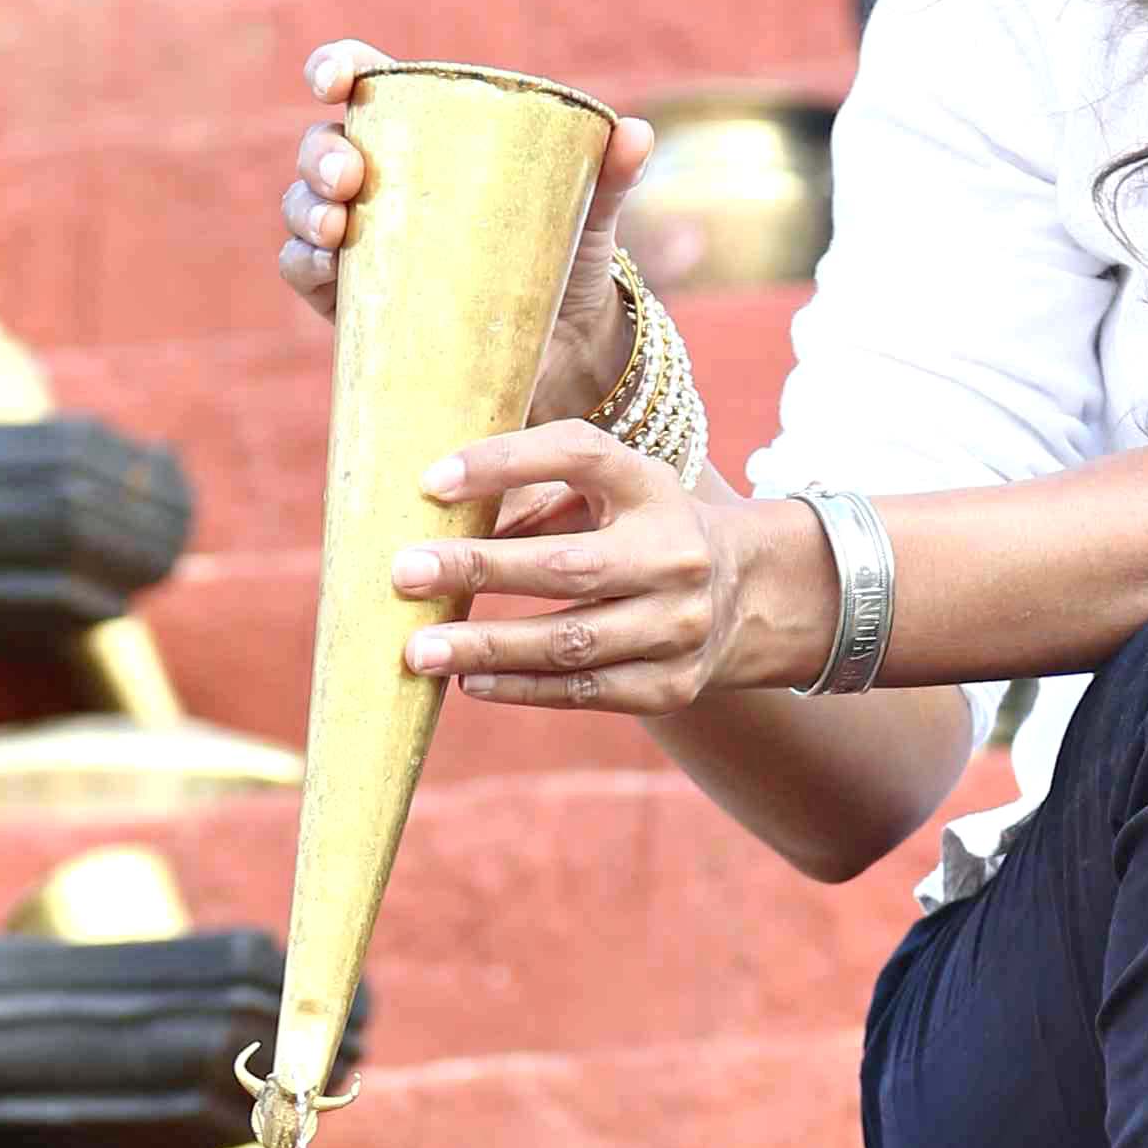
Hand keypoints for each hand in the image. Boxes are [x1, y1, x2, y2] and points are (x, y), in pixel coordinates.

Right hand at [282, 42, 654, 424]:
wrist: (561, 349)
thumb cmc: (565, 256)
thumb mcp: (589, 213)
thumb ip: (611, 173)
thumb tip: (637, 134)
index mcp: (424, 134)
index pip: (363, 84)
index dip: (334, 69)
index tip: (334, 80)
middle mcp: (380, 178)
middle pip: (322, 146)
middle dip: (320, 154)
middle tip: (349, 177)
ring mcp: (359, 238)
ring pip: (303, 206)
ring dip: (305, 208)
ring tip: (336, 225)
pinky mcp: (351, 298)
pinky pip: (303, 271)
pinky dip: (303, 263)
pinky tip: (324, 264)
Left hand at [389, 421, 830, 709]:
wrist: (742, 595)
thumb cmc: (636, 528)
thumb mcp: (603, 493)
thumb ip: (529, 501)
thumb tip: (438, 529)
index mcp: (651, 486)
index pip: (578, 455)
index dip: (505, 463)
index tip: (430, 480)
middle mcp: (675, 554)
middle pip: (569, 566)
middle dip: (480, 569)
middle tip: (405, 574)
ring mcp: (679, 626)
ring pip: (571, 642)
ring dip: (488, 647)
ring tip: (419, 650)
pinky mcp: (671, 685)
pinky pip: (583, 692)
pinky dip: (520, 688)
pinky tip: (469, 682)